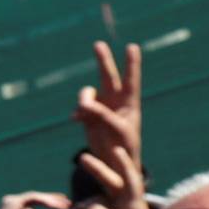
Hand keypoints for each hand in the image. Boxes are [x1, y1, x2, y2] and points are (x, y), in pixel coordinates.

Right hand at [0, 190, 70, 208]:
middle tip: (68, 201)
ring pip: (36, 196)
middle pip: (37, 196)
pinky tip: (54, 206)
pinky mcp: (15, 202)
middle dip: (53, 198)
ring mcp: (13, 200)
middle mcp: (13, 199)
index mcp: (14, 205)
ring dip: (51, 201)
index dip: (48, 200)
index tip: (61, 204)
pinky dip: (45, 201)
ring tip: (64, 206)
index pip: (34, 200)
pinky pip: (33, 198)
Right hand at [75, 41, 142, 172]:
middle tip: (98, 44)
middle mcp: (115, 101)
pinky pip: (80, 108)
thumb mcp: (117, 130)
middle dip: (103, 60)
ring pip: (88, 93)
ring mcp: (101, 108)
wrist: (112, 164)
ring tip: (82, 112)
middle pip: (108, 76)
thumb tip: (84, 104)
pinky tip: (76, 119)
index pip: (131, 79)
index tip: (132, 47)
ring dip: (84, 99)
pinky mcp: (88, 117)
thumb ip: (102, 114)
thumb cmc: (124, 147)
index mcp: (129, 103)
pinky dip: (78, 112)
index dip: (132, 63)